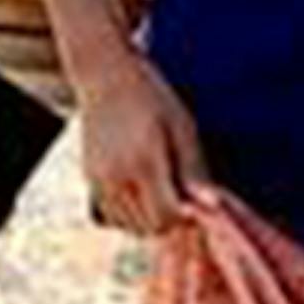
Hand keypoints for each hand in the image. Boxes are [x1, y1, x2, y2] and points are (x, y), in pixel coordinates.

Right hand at [71, 45, 199, 235]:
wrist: (105, 77)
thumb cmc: (151, 97)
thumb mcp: (183, 128)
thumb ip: (194, 170)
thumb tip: (212, 206)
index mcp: (144, 160)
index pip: (166, 216)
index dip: (186, 217)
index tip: (197, 201)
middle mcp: (117, 176)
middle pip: (149, 227)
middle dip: (171, 220)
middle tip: (183, 197)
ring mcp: (100, 180)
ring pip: (130, 227)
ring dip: (151, 220)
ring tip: (163, 192)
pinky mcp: (90, 181)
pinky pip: (113, 217)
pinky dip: (131, 216)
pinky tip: (143, 192)